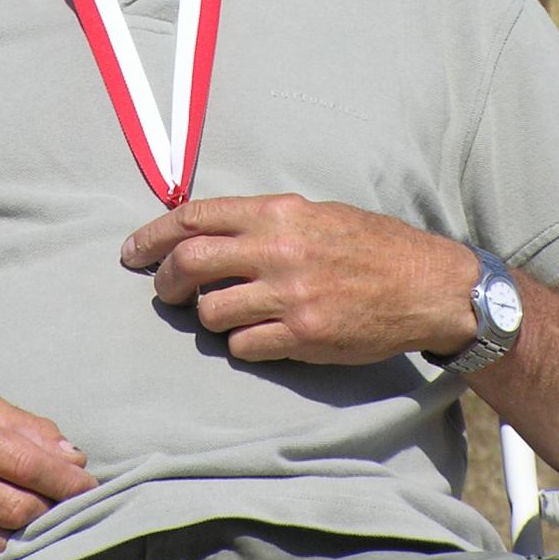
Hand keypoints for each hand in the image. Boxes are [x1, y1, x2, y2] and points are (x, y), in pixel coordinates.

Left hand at [121, 193, 475, 364]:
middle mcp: (278, 250)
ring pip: (211, 312)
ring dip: (208, 316)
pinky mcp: (302, 336)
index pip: (195, 217)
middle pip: (189, 263)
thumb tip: (208, 232)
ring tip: (227, 313)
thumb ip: (263, 222)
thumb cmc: (369, 245)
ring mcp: (289, 295)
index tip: (133, 251)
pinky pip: (242, 346)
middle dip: (165, 281)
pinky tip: (257, 334)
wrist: (424, 284)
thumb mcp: (315, 214)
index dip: (154, 235)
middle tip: (165, 291)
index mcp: (278, 213)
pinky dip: (240, 343)